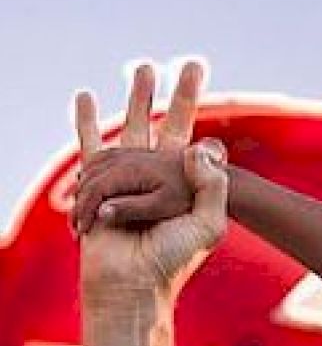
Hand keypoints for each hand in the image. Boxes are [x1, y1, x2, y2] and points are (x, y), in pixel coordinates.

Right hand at [74, 62, 223, 300]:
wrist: (132, 281)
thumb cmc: (170, 261)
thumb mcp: (206, 228)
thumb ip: (213, 189)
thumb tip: (204, 146)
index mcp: (184, 186)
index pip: (196, 142)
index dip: (203, 117)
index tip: (210, 89)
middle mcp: (157, 178)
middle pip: (165, 124)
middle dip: (176, 94)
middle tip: (190, 64)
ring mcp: (127, 180)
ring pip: (129, 129)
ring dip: (135, 97)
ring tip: (142, 66)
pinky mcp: (98, 184)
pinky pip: (89, 146)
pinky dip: (85, 120)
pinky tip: (84, 97)